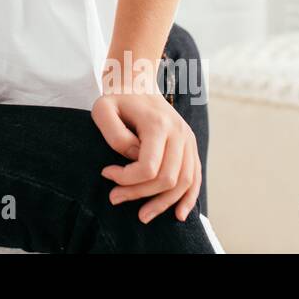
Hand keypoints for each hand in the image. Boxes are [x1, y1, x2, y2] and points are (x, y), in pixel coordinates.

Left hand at [91, 90, 201, 223]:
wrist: (138, 82)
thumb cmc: (117, 98)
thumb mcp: (103, 109)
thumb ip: (114, 135)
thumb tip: (133, 159)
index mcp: (159, 124)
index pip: (149, 167)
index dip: (127, 179)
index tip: (106, 173)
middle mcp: (179, 133)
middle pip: (167, 179)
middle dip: (140, 194)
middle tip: (114, 198)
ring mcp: (188, 140)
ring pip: (183, 183)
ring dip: (163, 204)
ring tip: (143, 216)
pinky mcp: (190, 146)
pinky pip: (195, 177)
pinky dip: (188, 198)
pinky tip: (178, 214)